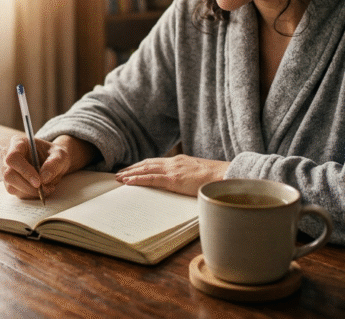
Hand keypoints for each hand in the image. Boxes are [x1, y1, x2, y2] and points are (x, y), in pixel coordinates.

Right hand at [1, 135, 97, 199]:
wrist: (54, 162)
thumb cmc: (54, 155)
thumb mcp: (61, 155)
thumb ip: (54, 163)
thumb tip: (43, 178)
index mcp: (18, 143)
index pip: (13, 158)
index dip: (24, 171)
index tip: (38, 182)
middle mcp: (8, 156)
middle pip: (9, 175)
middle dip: (28, 186)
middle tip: (45, 189)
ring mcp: (7, 170)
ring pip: (11, 187)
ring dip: (31, 192)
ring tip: (47, 188)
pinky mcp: (11, 183)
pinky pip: (16, 193)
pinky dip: (30, 195)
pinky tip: (41, 190)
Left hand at [115, 155, 229, 196]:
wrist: (225, 176)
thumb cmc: (216, 178)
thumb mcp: (199, 174)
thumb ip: (190, 176)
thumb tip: (186, 183)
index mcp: (180, 161)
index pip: (156, 162)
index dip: (142, 165)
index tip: (132, 168)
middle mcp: (174, 162)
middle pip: (147, 164)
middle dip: (132, 168)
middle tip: (120, 173)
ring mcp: (173, 170)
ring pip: (145, 170)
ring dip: (130, 173)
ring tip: (119, 177)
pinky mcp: (173, 179)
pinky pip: (151, 179)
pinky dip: (137, 180)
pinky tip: (128, 182)